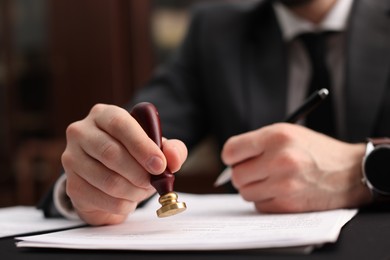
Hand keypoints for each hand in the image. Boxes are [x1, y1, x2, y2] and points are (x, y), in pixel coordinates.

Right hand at [61, 104, 187, 224]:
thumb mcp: (157, 147)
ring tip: (143, 190)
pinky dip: (122, 204)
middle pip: (111, 153)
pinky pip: (102, 199)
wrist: (110, 176)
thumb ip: (171, 149)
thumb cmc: (134, 155)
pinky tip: (129, 199)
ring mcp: (72, 158)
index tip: (160, 165)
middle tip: (153, 182)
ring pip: (107, 180)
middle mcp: (81, 132)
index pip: (120, 124)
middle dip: (139, 173)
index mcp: (104, 115)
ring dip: (133, 191)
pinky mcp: (71, 184)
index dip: (141, 146)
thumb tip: (173, 159)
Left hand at [221, 123, 371, 212]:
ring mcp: (284, 184)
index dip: (231, 156)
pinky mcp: (289, 204)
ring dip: (254, 188)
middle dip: (243, 174)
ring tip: (272, 180)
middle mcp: (279, 159)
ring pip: (245, 192)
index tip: (237, 159)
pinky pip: (259, 206)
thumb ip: (257, 143)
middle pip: (236, 175)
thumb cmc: (316, 151)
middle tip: (257, 171)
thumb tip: (229, 161)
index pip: (231, 150)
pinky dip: (265, 201)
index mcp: (276, 136)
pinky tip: (280, 191)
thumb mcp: (288, 133)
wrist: (349, 172)